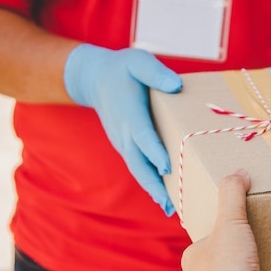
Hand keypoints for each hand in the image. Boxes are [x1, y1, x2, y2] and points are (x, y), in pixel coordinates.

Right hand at [63, 44, 182, 215]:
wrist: (94, 78)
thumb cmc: (122, 68)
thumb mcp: (139, 62)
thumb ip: (156, 73)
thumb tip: (176, 86)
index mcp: (129, 111)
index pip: (142, 134)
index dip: (154, 151)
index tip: (167, 167)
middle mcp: (124, 132)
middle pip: (139, 162)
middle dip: (154, 184)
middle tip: (170, 204)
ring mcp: (123, 141)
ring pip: (138, 169)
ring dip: (153, 189)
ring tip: (171, 208)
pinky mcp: (125, 146)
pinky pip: (138, 166)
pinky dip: (149, 182)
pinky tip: (164, 195)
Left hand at [181, 169, 270, 270]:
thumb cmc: (227, 266)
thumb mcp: (230, 220)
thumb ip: (232, 194)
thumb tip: (238, 173)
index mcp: (190, 258)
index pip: (205, 238)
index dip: (220, 228)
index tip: (235, 222)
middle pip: (219, 255)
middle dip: (234, 247)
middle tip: (250, 235)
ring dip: (245, 264)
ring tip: (259, 251)